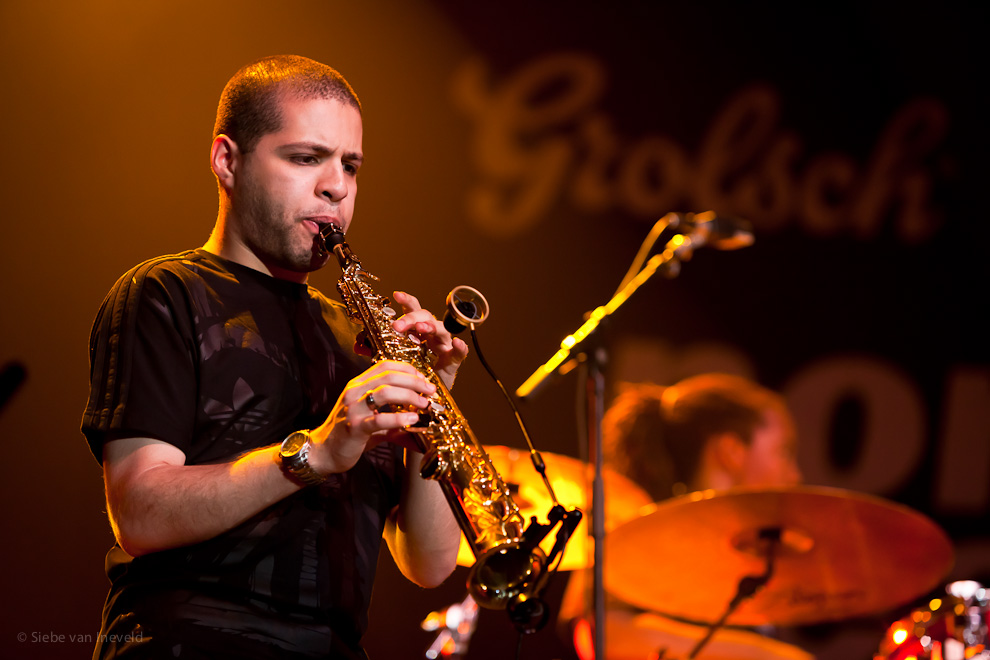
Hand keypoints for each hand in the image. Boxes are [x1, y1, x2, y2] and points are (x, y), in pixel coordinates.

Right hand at [308, 360, 435, 474]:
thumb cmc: (349, 435)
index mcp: (358, 385)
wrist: (323, 452)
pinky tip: (412, 420)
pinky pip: (379, 419)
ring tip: (425, 404)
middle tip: (431, 390)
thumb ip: (395, 420)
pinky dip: (399, 418)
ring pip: (385, 392)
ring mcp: (353, 408)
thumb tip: (420, 426)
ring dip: (410, 395)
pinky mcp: (354, 427)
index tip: (424, 378)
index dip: (408, 369)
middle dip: (414, 381)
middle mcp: (355, 392)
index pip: (385, 365)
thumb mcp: (373, 421)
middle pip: (389, 376)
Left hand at [390, 291, 468, 389]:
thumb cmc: (412, 373)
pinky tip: (457, 344)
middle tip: (398, 326)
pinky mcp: (453, 361)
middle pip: (426, 316)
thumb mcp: (396, 358)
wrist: (425, 395)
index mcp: (418, 331)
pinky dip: (459, 347)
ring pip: (441, 330)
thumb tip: (361, 344)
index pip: (413, 311)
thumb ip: (383, 349)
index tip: (396, 295)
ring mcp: (444, 346)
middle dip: (412, 318)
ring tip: (422, 328)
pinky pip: (459, 353)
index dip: (407, 301)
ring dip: (430, 327)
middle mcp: (432, 334)